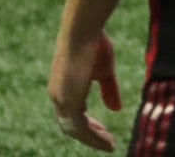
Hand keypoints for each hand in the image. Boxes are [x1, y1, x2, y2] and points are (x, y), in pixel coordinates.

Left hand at [49, 31, 121, 151]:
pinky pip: (79, 127)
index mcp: (63, 88)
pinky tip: (106, 138)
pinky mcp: (68, 100)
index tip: (103, 130)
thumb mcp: (104, 71)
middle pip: (70, 127)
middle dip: (90, 136)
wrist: (82, 30)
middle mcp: (58, 96)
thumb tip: (116, 109)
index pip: (72, 115)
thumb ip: (108, 91)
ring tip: (109, 144)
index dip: (88, 125)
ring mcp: (61, 99)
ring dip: (92, 139)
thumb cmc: (93, 44)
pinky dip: (92, 136)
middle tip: (108, 142)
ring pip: (74, 130)